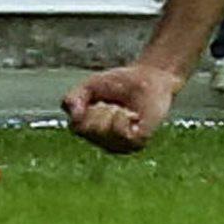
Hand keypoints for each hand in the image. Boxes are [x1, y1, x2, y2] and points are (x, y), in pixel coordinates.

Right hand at [62, 63, 180, 154]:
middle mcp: (103, 142)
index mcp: (90, 131)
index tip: (100, 99)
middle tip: (114, 103)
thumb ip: (74, 98)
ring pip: (105, 132)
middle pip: (89, 130)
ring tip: (124, 108)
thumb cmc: (120, 83)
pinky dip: (125, 118)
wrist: (149, 77)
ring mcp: (120, 145)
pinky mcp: (137, 143)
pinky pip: (123, 134)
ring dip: (114, 112)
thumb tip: (74, 115)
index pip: (77, 126)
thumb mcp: (91, 85)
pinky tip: (133, 114)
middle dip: (100, 109)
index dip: (87, 108)